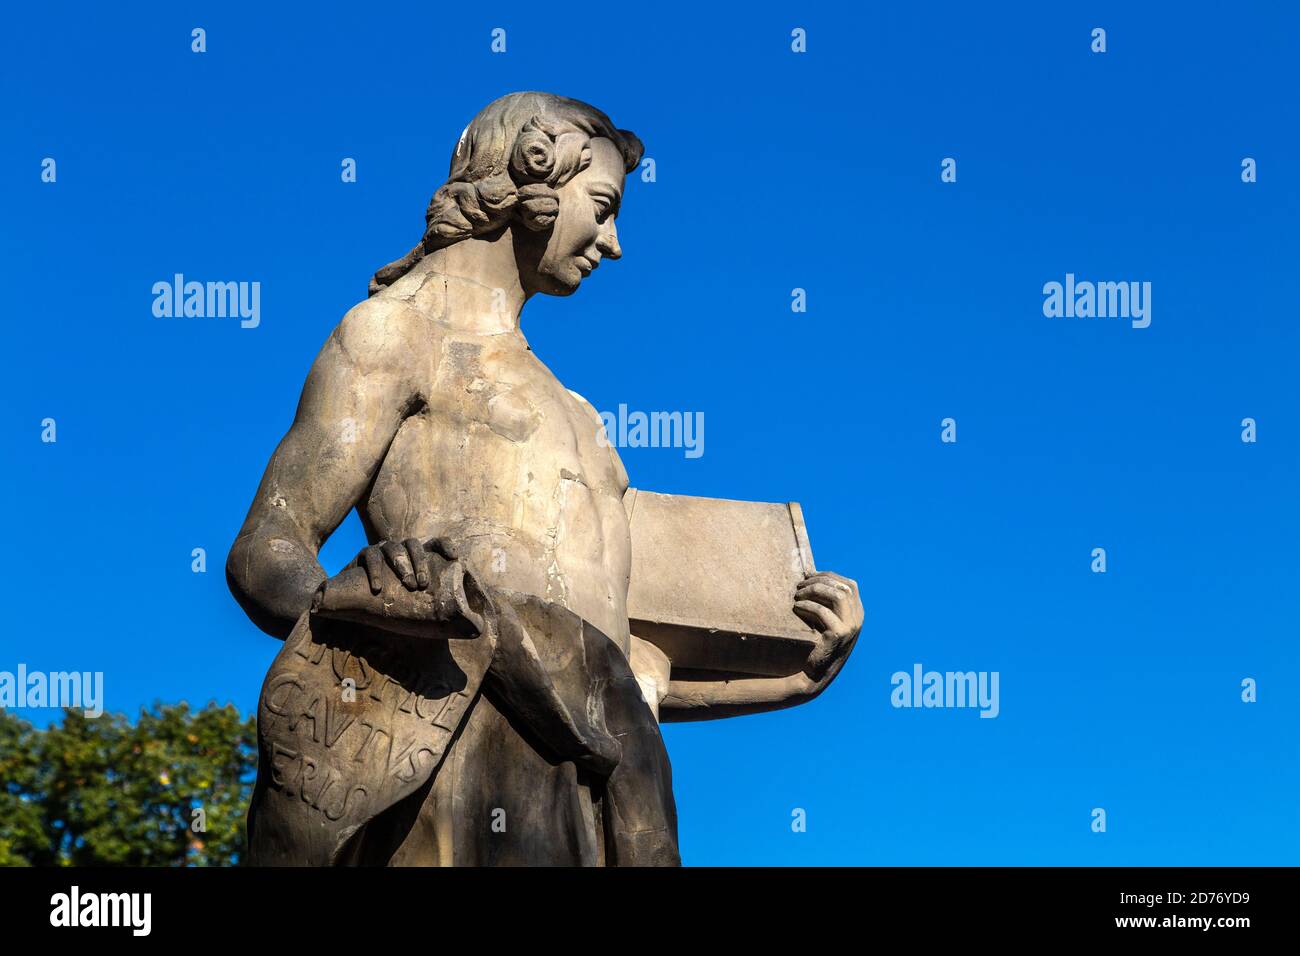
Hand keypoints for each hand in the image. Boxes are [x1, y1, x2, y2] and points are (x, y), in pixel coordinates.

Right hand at [311, 536, 487, 638]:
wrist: (355, 602)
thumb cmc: (393, 604)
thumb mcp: (417, 605)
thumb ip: (440, 609)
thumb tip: (475, 630)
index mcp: (418, 557)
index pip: (435, 543)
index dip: (445, 545)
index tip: (454, 557)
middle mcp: (402, 550)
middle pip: (414, 545)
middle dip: (420, 562)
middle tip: (422, 585)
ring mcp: (383, 550)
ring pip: (393, 547)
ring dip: (401, 564)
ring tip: (407, 585)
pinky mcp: (364, 555)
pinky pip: (370, 556)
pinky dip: (375, 571)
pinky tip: (377, 588)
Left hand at [793, 571, 863, 685]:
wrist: (813, 674)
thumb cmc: (816, 644)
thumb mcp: (826, 620)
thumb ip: (826, 602)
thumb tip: (809, 575)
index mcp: (858, 613)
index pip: (850, 585)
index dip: (830, 576)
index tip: (809, 575)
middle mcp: (858, 619)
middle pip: (844, 587)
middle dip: (820, 581)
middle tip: (799, 585)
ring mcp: (851, 628)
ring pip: (838, 596)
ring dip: (815, 590)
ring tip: (797, 594)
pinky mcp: (838, 636)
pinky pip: (823, 612)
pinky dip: (808, 605)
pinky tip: (796, 607)